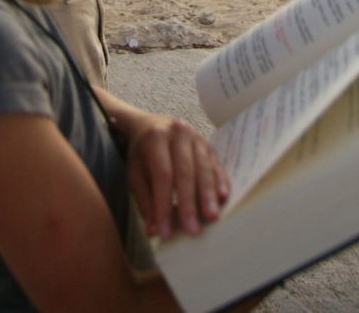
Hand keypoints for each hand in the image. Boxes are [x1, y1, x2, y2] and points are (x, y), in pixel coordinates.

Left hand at [123, 111, 229, 240]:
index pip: (162, 175)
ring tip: (212, 217)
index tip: (165, 232)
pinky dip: (220, 182)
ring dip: (208, 195)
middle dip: (189, 203)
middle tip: (193, 230)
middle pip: (185, 171)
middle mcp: (178, 133)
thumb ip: (144, 200)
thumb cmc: (142, 153)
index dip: (164, 204)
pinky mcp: (209, 145)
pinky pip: (216, 165)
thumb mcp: (135, 173)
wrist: (151, 125)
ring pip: (204, 168)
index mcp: (155, 138)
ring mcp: (196, 137)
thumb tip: (153, 231)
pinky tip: (223, 198)